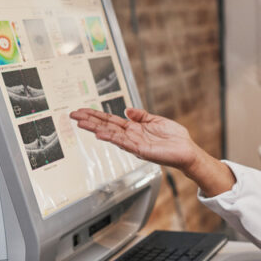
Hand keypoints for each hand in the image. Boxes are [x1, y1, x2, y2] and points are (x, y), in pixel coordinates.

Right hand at [70, 107, 199, 168]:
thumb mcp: (156, 120)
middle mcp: (131, 136)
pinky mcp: (141, 150)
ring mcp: (134, 143)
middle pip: (106, 126)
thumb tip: (127, 109)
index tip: (82, 110)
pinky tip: (100, 134)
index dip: (96, 115)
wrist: (187, 151)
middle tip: (73, 115)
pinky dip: (111, 138)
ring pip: (110, 134)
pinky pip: (123, 143)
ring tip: (81, 123)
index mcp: (134, 128)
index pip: (110, 120)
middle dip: (89, 120)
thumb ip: (141, 115)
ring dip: (95, 129)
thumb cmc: (174, 138)